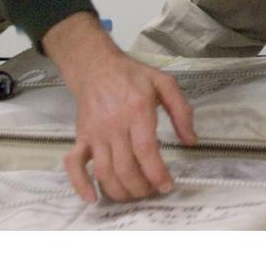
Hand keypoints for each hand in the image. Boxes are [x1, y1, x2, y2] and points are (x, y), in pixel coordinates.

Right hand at [43, 12, 196, 202]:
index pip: (146, 150)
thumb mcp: (165, 83)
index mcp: (137, 110)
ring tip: (135, 193)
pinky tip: (93, 198)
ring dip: (120, 191)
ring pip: (104, 171)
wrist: (96, 66)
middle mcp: (114, 124)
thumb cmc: (132, 76)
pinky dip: (80, 185)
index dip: (157, 173)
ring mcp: (94, 133)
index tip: (167, 185)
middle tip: (153, 190)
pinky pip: (74, 164)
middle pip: (125, 167)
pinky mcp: (80, 137)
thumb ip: (182, 111)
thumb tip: (191, 140)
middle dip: (142, 187)